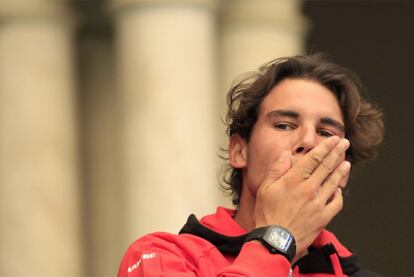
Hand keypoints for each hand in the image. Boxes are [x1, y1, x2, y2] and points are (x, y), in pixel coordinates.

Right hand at [253, 136, 350, 260]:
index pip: (314, 158)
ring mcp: (318, 203)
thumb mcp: (265, 188)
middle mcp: (309, 189)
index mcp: (294, 180)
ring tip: (345, 163)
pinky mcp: (324, 217)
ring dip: (341, 170)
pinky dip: (339, 194)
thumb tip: (285, 154)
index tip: (333, 140)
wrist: (276, 240)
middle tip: (344, 144)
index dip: (326, 146)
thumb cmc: (268, 215)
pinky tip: (338, 190)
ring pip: (334, 182)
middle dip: (337, 152)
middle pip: (327, 166)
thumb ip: (276, 169)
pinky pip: (337, 202)